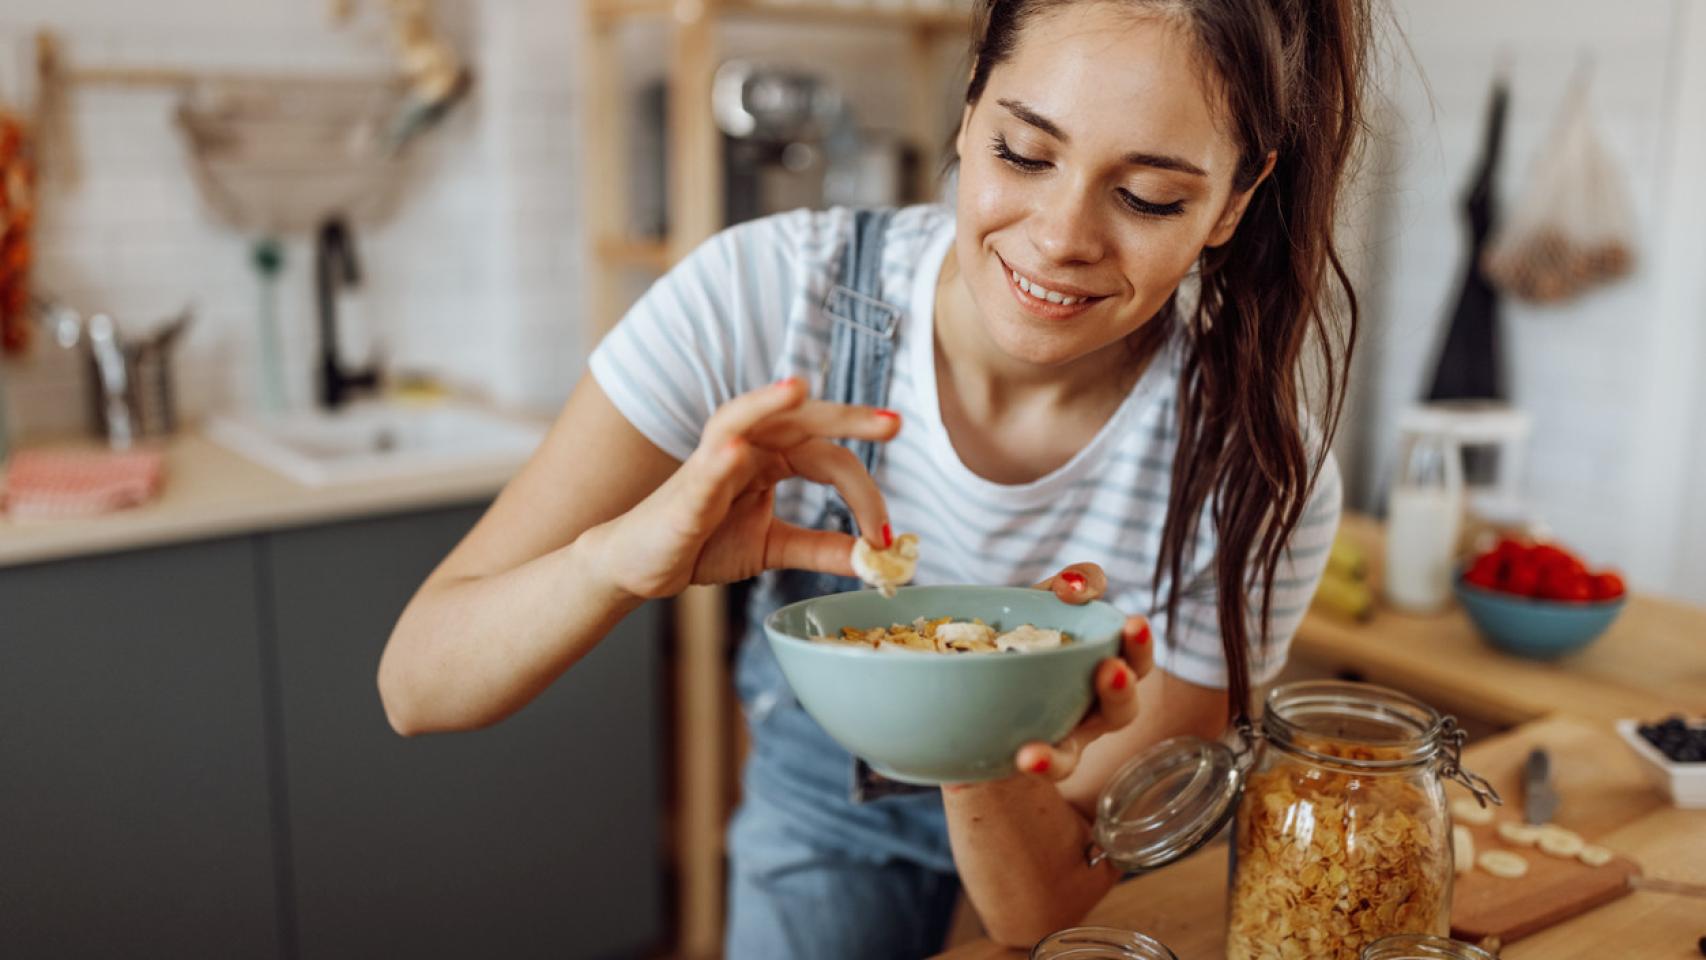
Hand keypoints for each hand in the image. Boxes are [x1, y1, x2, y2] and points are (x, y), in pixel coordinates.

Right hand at [597, 377, 899, 598]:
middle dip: (846, 417)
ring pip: (742, 419)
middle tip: (893, 424)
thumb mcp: (773, 547)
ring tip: (797, 389)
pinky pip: (703, 467)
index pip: (829, 459)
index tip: (888, 537)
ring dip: (768, 402)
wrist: (640, 565)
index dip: (865, 493)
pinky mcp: (684, 490)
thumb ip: (821, 548)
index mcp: (771, 459)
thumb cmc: (702, 543)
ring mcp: (712, 462)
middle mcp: (746, 449)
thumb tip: (875, 558)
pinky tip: (736, 450)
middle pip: (799, 421)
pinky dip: (720, 455)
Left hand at [1016, 563, 1154, 779]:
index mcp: (1097, 670)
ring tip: (1046, 742)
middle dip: (1121, 689)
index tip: (1133, 623)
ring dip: (1064, 749)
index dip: (1137, 643)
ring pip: (1072, 755)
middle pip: (1120, 709)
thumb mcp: (1035, 608)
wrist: (968, 703)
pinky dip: (1038, 764)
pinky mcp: (1025, 764)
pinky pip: (1035, 771)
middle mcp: (1085, 713)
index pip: (1131, 657)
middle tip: (1111, 669)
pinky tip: (1026, 757)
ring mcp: (1057, 742)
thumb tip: (1075, 583)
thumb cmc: (1015, 646)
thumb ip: (1059, 588)